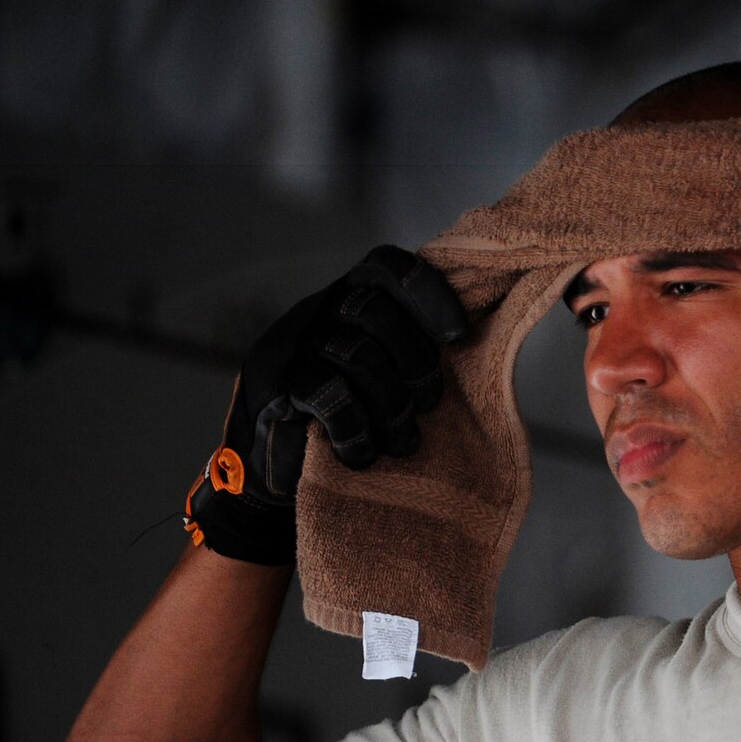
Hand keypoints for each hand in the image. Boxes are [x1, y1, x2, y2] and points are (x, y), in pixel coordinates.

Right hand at [183, 245, 469, 564]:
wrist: (267, 475)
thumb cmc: (341, 422)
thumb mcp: (376, 377)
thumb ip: (406, 350)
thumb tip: (474, 338)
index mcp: (345, 300)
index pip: (387, 266)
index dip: (429, 292)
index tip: (459, 334)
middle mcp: (314, 312)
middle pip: (378, 311)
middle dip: (416, 362)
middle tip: (427, 406)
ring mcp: (290, 346)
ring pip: (359, 354)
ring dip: (393, 406)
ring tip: (402, 441)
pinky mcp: (274, 386)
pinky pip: (331, 394)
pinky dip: (356, 430)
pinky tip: (361, 453)